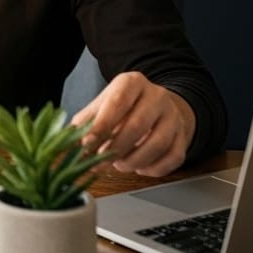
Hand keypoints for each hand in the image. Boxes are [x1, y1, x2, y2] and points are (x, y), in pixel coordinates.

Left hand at [69, 71, 194, 176]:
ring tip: (119, 165)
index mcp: (132, 83)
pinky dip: (153, 169)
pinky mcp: (183, 136)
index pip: (117, 103)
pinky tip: (139, 167)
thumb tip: (69, 139)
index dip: (101, 126)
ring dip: (134, 161)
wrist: (160, 106)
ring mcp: (173, 116)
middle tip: (101, 161)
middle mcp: (157, 96)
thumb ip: (86, 120)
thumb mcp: (103, 104)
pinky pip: (172, 158)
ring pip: (157, 144)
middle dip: (116, 148)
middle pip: (137, 125)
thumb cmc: (124, 107)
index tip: (87, 144)